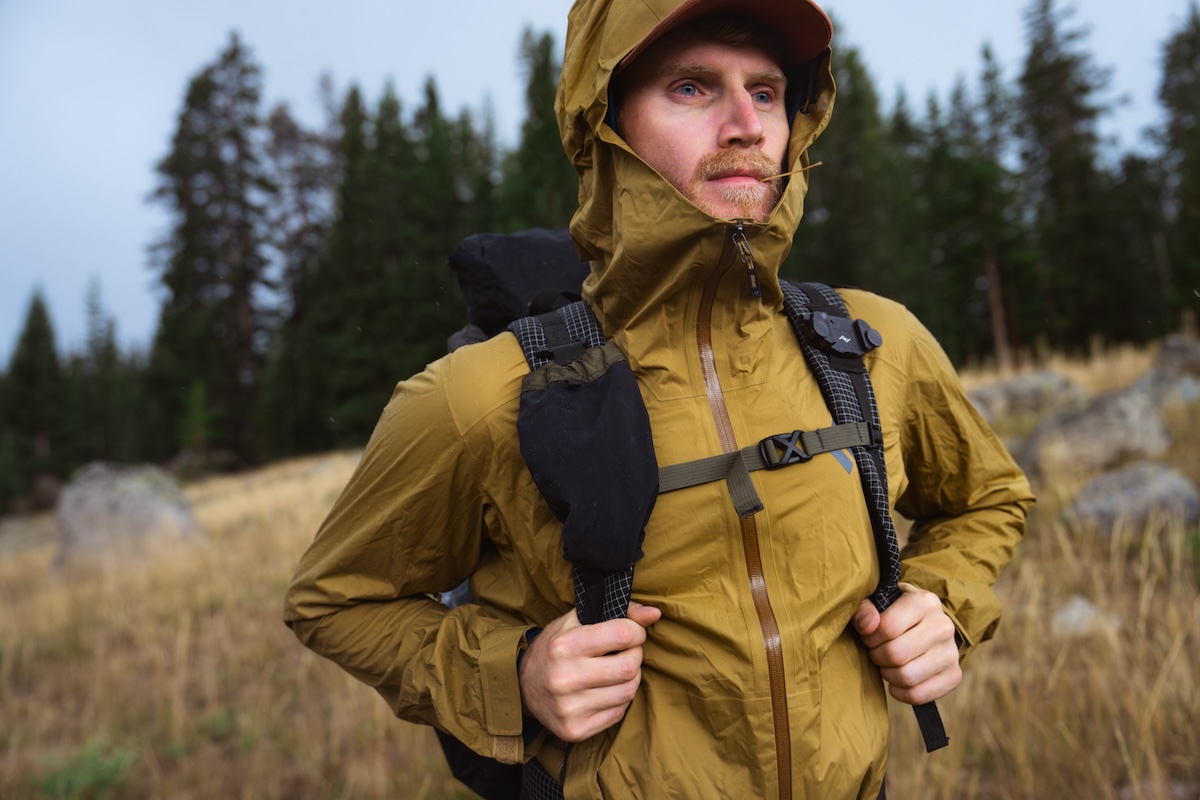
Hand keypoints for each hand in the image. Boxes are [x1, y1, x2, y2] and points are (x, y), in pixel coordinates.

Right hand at [518, 601, 660, 741]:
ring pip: (628, 691)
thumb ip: (618, 612)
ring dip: (630, 678)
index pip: (623, 634)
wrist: (522, 686)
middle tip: (625, 652)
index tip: (632, 634)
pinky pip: (618, 713)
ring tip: (615, 671)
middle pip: (629, 666)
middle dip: (635, 655)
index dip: (636, 632)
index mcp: (565, 645)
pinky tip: (605, 690)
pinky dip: (619, 700)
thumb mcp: (578, 620)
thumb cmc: (555, 647)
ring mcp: (569, 707)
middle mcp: (565, 678)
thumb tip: (655, 613)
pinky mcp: (574, 730)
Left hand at [852, 583, 961, 705]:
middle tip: (875, 652)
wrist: (927, 624)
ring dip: (888, 674)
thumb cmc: (896, 612)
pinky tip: (896, 682)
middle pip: (897, 654)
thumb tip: (866, 626)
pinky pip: (919, 695)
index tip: (868, 636)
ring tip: (886, 664)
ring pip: (907, 676)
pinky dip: (901, 693)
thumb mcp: (879, 601)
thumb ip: (864, 608)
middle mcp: (943, 626)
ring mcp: (952, 652)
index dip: (869, 637)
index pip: (888, 627)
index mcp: (925, 602)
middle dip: (877, 656)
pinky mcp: (954, 675)